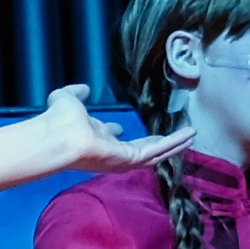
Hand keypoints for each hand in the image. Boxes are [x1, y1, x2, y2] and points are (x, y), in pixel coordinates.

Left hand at [42, 84, 193, 176]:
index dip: (117, 131)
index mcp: (95, 137)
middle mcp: (110, 150)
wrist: (57, 135)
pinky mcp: (129, 160)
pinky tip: (189, 136)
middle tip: (176, 136)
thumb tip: (84, 89)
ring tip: (192, 136)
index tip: (123, 126)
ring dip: (173, 144)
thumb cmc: (58, 119)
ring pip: (154, 153)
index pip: (111, 137)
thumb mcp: (67, 99)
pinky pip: (156, 153)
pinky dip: (173, 144)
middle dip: (157, 142)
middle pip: (138, 148)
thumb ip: (75, 93)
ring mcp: (121, 157)